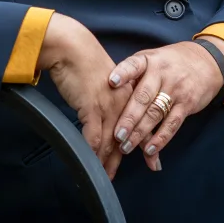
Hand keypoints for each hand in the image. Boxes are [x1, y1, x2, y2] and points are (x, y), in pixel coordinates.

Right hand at [38, 13, 131, 175]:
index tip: (152, 160)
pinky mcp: (92, 108)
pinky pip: (93, 137)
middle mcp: (122, 103)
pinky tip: (91, 162)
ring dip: (107, 161)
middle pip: (127, 137)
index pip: (139, 124)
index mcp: (129, 94)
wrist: (71, 48)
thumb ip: (109, 96)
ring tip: (105, 175)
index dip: (144, 144)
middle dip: (125, 159)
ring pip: (110, 141)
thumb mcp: (103, 80)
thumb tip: (106, 112)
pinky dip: (93, 152)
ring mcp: (108, 107)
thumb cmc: (83, 62)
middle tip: (125, 175)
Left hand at [106, 38, 223, 171]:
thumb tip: (109, 97)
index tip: (111, 82)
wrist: (205, 62)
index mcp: (147, 60)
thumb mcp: (150, 60)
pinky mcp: (187, 103)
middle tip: (116, 135)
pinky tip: (149, 149)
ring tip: (126, 146)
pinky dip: (160, 138)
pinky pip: (172, 123)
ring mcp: (176, 89)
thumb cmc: (168, 64)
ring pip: (155, 113)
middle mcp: (161, 73)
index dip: (122, 73)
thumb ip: (132, 77)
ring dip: (140, 133)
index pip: (134, 65)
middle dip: (129, 118)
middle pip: (143, 97)